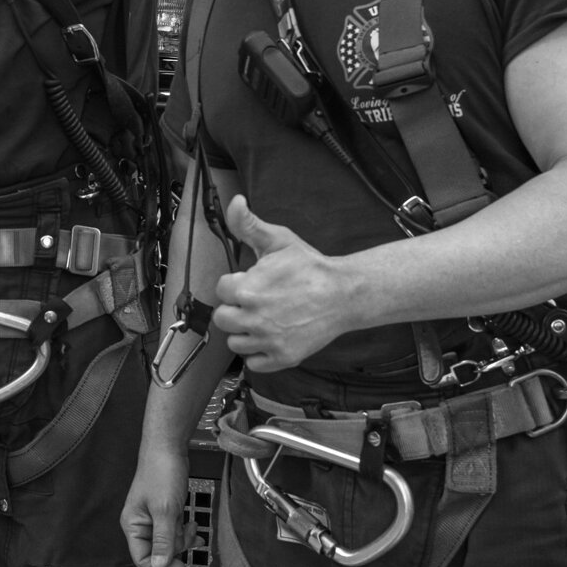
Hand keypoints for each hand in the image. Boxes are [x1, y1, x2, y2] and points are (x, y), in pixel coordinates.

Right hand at [122, 448, 198, 566]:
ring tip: (193, 526)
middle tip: (188, 532)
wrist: (168, 449)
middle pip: (159, 552)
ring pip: (169, 542)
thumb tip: (159, 566)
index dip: (161, 566)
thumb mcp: (165, 511)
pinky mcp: (164, 512)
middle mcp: (141, 524)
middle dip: (177, 546)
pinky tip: (193, 524)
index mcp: (133, 525)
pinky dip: (185, 530)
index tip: (181, 563)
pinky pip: (174, 531)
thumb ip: (163, 541)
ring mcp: (153, 518)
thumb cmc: (161, 474)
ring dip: (184, 538)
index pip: (142, 559)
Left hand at [210, 196, 356, 371]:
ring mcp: (269, 340)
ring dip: (244, 332)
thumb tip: (235, 202)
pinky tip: (269, 336)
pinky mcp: (283, 357)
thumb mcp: (279, 240)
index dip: (235, 283)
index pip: (221, 290)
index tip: (250, 281)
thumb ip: (249, 224)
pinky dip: (258, 353)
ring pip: (236, 343)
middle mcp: (254, 318)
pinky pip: (254, 363)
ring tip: (262, 318)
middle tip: (254, 302)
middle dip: (235, 308)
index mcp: (247, 289)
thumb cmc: (311, 267)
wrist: (345, 294)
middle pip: (223, 319)